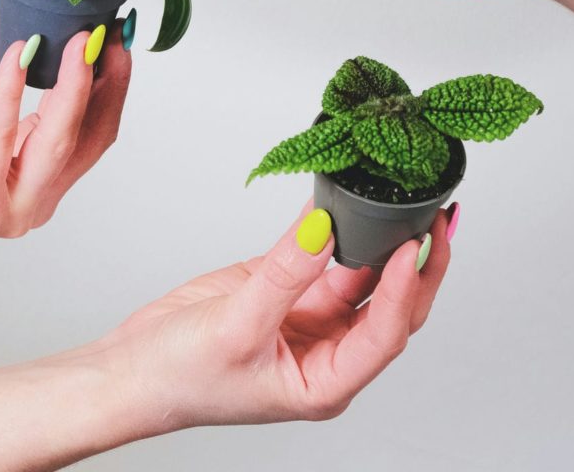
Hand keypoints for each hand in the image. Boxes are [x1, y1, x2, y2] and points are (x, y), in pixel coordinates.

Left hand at [0, 0, 130, 285]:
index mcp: (39, 163)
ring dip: (73, 84)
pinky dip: (11, 92)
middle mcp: (37, 191)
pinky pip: (3, 139)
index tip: (118, 30)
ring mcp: (15, 205)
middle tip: (108, 31)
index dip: (112, 78)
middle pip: (93, 135)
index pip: (95, 123)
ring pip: (59, 140)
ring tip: (76, 39)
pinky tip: (16, 56)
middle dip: (108, 80)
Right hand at [0, 205, 451, 469]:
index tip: (416, 241)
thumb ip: (283, 274)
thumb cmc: (179, 376)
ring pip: (363, 272)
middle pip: (392, 302)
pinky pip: (324, 251)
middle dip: (420, 259)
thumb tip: (324, 227)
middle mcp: (328, 350)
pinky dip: (338, 223)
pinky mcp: (288, 289)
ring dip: (386, 236)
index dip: (406, 286)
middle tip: (441, 210)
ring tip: (410, 194)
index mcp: (326, 380)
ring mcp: (309, 316)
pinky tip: (350, 195)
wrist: (133, 368)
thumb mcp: (234, 326)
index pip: (385, 330)